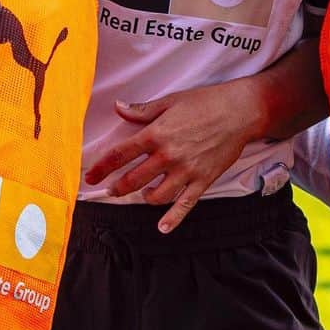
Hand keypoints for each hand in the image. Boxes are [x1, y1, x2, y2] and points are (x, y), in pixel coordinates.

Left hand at [84, 80, 266, 232]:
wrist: (239, 112)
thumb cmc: (205, 102)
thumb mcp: (170, 101)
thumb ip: (142, 110)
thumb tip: (118, 107)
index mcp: (156, 134)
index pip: (120, 154)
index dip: (102, 167)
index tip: (90, 176)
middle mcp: (168, 155)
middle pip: (133, 179)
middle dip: (117, 187)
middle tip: (110, 190)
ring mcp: (185, 171)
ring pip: (155, 195)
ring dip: (142, 198)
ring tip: (140, 194)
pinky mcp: (202, 181)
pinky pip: (184, 205)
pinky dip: (172, 219)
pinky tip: (162, 227)